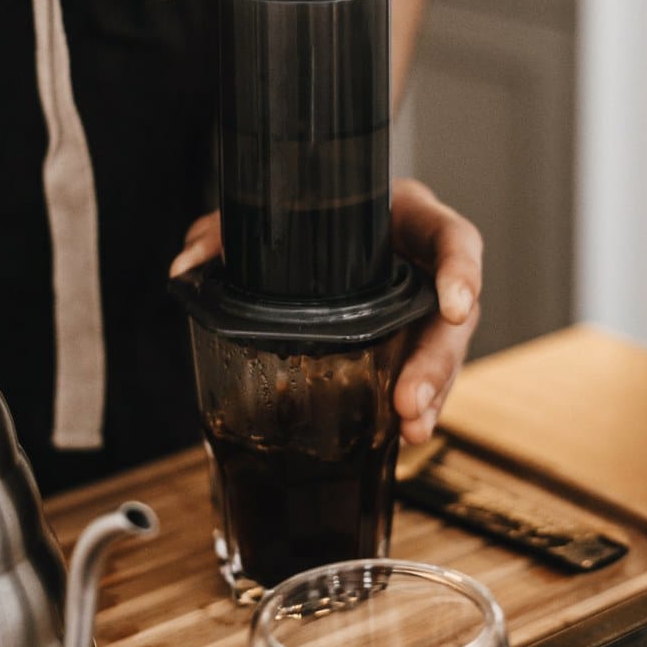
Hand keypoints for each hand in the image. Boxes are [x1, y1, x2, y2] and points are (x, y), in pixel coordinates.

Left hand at [170, 178, 481, 442]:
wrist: (322, 224)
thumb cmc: (312, 214)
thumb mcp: (276, 212)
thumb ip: (228, 230)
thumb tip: (185, 266)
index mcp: (410, 221)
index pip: (453, 239)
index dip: (461, 272)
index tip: (455, 307)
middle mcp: (428, 267)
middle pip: (452, 317)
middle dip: (436, 363)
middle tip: (409, 402)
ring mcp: (425, 310)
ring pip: (444, 355)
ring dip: (431, 394)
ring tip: (411, 429)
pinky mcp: (413, 342)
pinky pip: (424, 375)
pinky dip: (417, 406)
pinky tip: (405, 435)